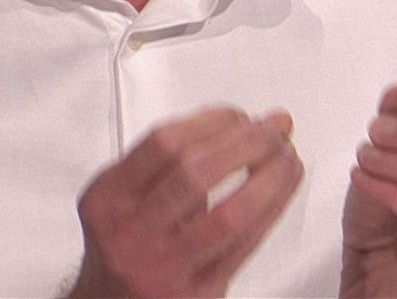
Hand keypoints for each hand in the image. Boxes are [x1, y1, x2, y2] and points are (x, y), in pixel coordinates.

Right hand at [70, 107, 303, 297]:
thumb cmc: (127, 244)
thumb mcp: (126, 195)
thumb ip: (175, 160)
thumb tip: (248, 123)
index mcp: (109, 197)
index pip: (166, 143)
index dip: (213, 121)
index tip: (238, 116)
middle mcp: (131, 232)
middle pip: (198, 172)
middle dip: (248, 143)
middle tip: (272, 133)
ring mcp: (163, 266)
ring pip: (230, 213)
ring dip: (271, 177)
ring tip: (286, 157)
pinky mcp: (196, 293)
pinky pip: (245, 245)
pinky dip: (273, 208)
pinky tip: (284, 189)